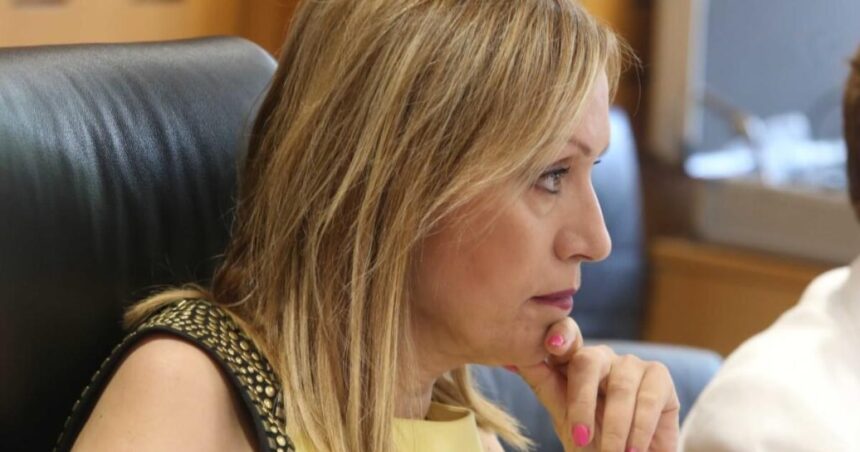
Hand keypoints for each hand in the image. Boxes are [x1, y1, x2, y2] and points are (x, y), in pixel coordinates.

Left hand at [506, 317, 679, 451]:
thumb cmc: (593, 442)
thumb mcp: (564, 415)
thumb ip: (544, 383)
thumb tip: (513, 356)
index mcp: (572, 362)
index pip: (565, 337)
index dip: (560, 335)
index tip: (553, 346)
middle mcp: (601, 357)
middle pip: (588, 361)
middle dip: (582, 401)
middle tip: (580, 437)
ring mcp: (630, 363)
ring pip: (619, 386)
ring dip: (614, 428)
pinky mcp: (659, 376)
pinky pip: (647, 398)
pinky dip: (638, 429)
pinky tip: (632, 449)